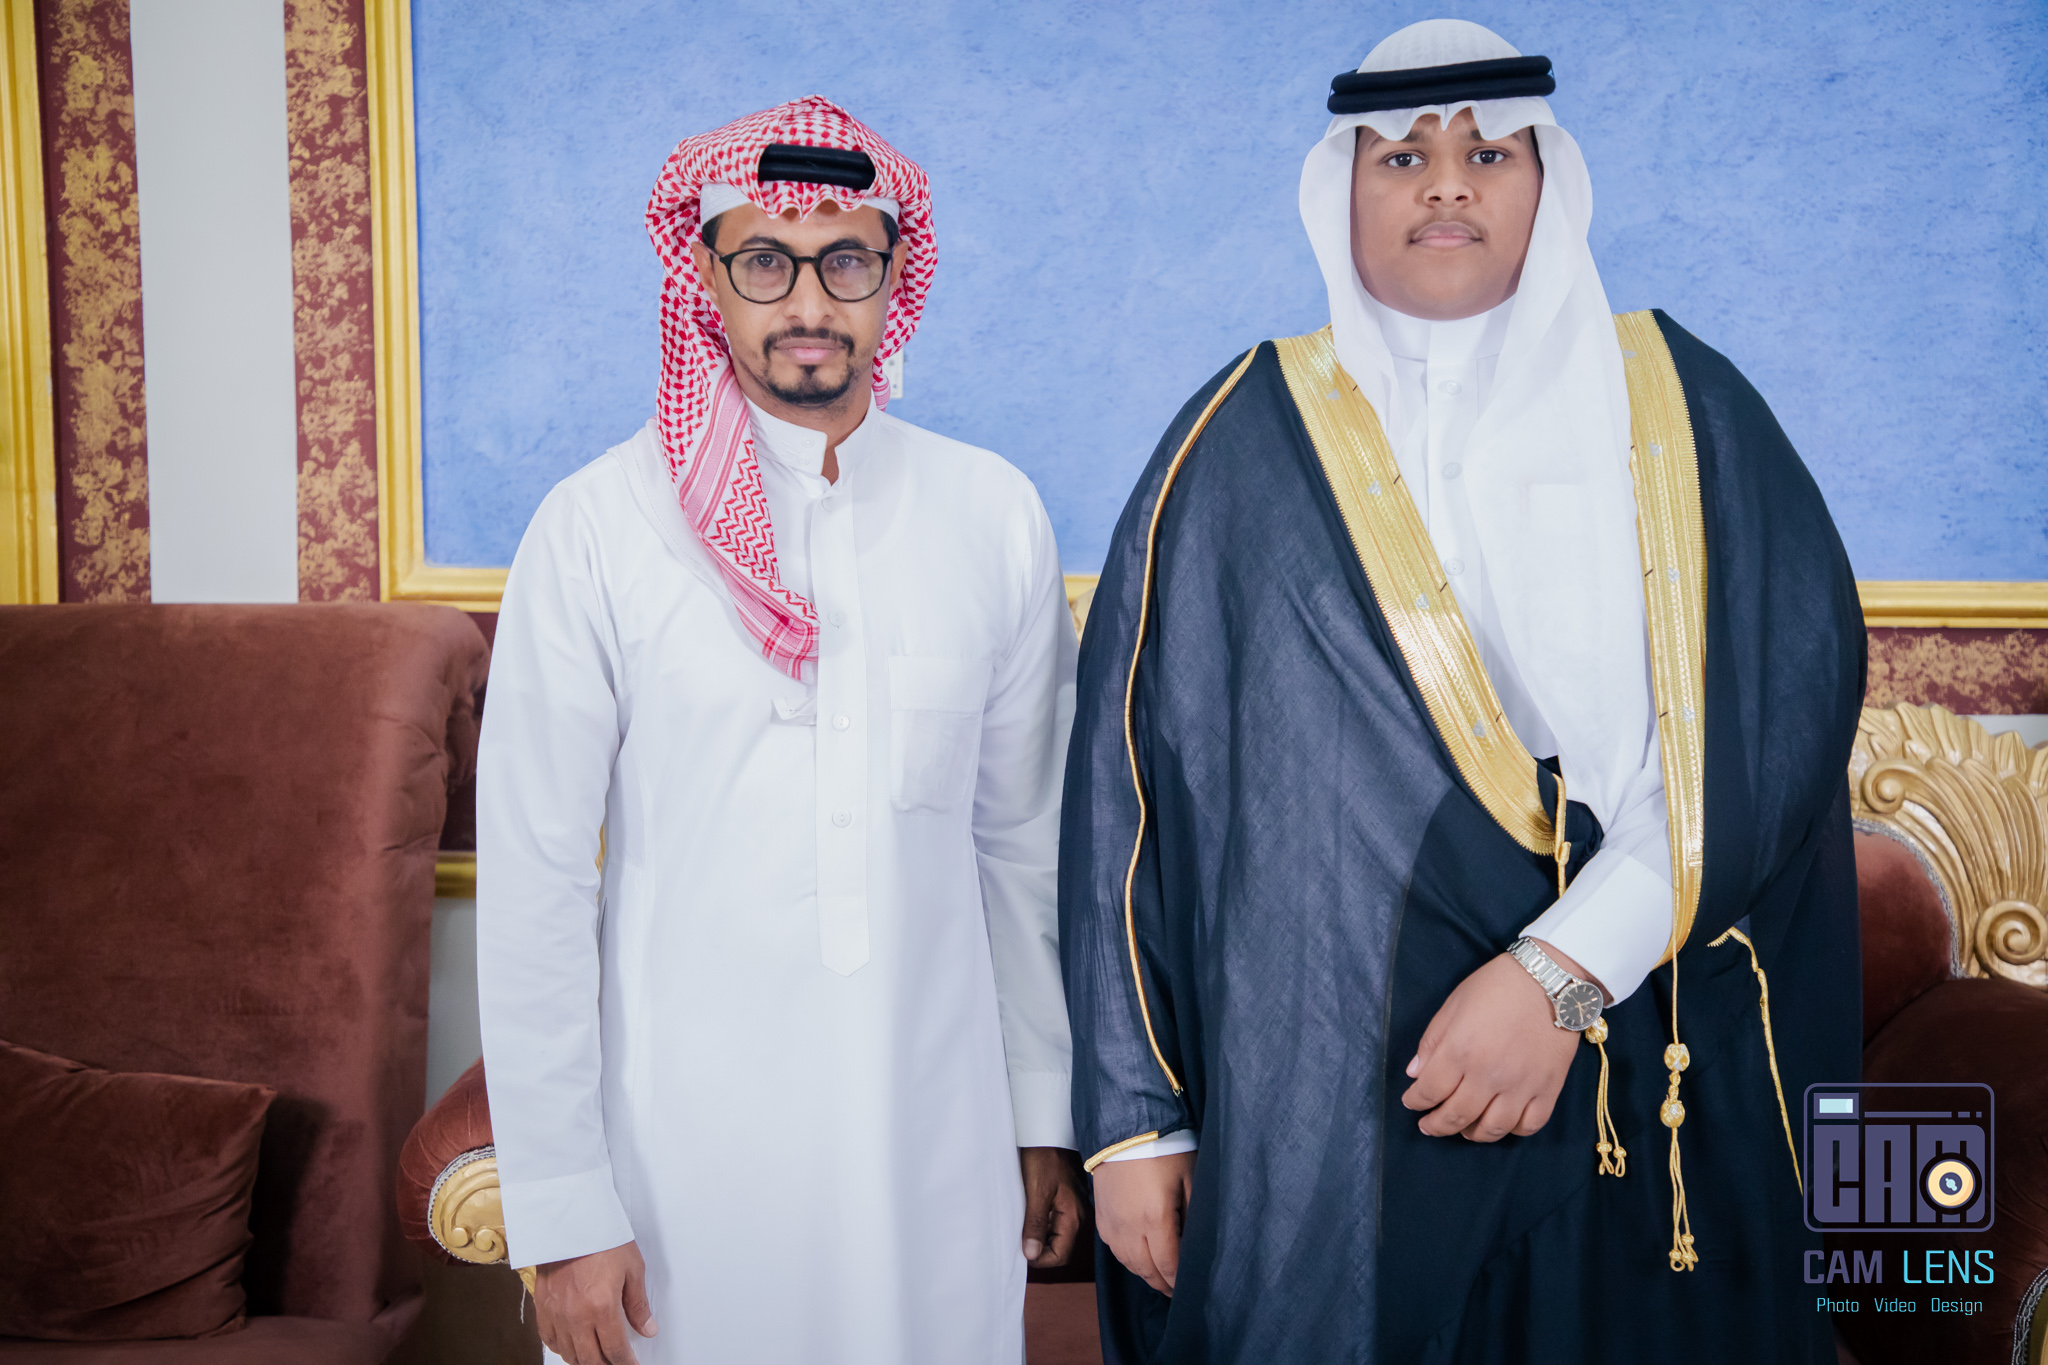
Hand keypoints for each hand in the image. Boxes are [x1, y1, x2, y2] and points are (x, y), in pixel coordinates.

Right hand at [534, 1242, 655, 1364]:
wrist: (571, 1220)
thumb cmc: (602, 1239)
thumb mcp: (632, 1269)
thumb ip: (638, 1304)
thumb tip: (647, 1328)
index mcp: (602, 1306)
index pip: (615, 1349)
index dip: (625, 1363)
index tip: (631, 1364)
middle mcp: (576, 1315)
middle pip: (590, 1359)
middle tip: (616, 1363)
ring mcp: (557, 1313)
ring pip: (569, 1354)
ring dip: (584, 1360)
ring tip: (597, 1357)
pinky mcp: (543, 1306)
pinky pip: (549, 1340)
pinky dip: (562, 1348)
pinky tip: (573, 1346)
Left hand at [1019, 1146, 1085, 1267]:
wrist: (1048, 1130)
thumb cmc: (1043, 1157)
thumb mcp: (1037, 1191)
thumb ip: (1036, 1224)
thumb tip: (1031, 1254)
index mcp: (1074, 1216)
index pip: (1060, 1255)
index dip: (1040, 1259)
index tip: (1019, 1251)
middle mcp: (1078, 1215)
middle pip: (1059, 1247)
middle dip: (1039, 1249)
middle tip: (1017, 1240)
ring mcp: (1073, 1207)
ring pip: (1056, 1235)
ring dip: (1038, 1236)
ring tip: (1020, 1226)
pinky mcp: (1065, 1199)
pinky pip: (1054, 1221)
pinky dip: (1041, 1223)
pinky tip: (1028, 1213)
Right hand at [1091, 1148, 1194, 1295]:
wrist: (1124, 1127)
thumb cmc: (1163, 1149)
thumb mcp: (1190, 1178)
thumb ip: (1193, 1214)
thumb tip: (1194, 1243)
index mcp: (1155, 1219)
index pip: (1169, 1265)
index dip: (1179, 1282)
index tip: (1188, 1289)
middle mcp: (1130, 1227)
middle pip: (1147, 1271)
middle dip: (1163, 1284)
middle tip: (1176, 1290)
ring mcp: (1112, 1223)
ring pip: (1128, 1263)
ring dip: (1145, 1274)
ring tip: (1159, 1277)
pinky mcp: (1101, 1217)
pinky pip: (1114, 1249)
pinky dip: (1128, 1259)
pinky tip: (1139, 1258)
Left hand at [1400, 940, 1603, 1141]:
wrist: (1550, 980)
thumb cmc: (1496, 986)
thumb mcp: (1453, 1005)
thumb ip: (1432, 1042)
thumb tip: (1415, 1074)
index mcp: (1460, 1051)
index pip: (1429, 1091)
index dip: (1415, 1101)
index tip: (1411, 1103)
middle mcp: (1488, 1075)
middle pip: (1456, 1116)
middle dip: (1436, 1125)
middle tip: (1428, 1126)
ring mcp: (1520, 1086)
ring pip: (1492, 1129)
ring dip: (1472, 1134)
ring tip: (1463, 1130)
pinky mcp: (1548, 1090)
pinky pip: (1528, 1126)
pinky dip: (1512, 1131)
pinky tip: (1502, 1124)